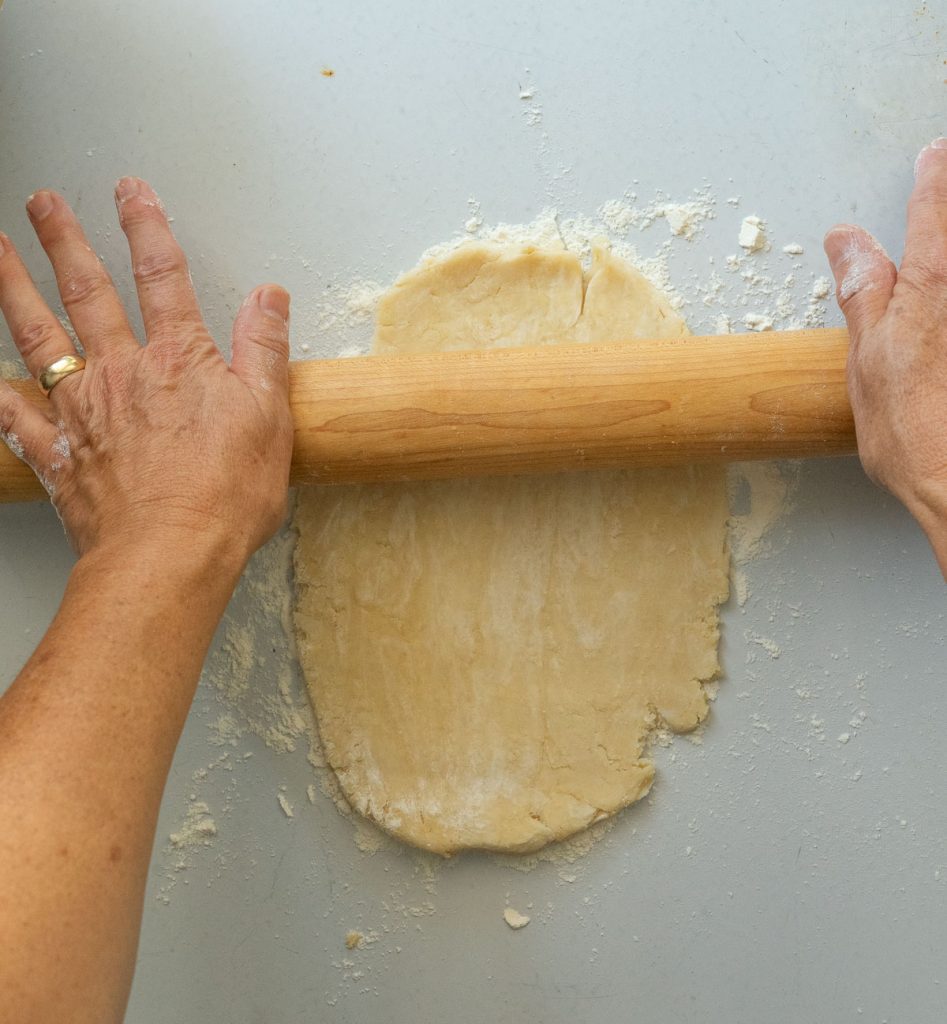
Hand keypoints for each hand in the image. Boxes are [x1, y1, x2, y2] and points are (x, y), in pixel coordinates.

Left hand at [0, 178, 292, 564]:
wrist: (170, 556)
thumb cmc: (224, 495)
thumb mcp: (270, 416)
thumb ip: (264, 348)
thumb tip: (268, 296)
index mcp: (178, 359)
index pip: (161, 275)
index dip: (146, 226)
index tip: (130, 190)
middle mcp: (122, 373)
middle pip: (88, 292)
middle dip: (64, 241)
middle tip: (43, 205)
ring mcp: (82, 412)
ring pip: (38, 336)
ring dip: (13, 288)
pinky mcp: (59, 455)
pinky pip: (16, 416)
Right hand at [825, 139, 946, 575]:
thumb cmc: (915, 435)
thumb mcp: (868, 361)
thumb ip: (864, 291)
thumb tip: (848, 241)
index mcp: (933, 287)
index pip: (934, 210)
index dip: (933, 178)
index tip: (934, 157)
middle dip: (945, 210)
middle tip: (934, 200)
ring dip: (942, 258)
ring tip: (927, 293)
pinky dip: (941, 301)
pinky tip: (934, 329)